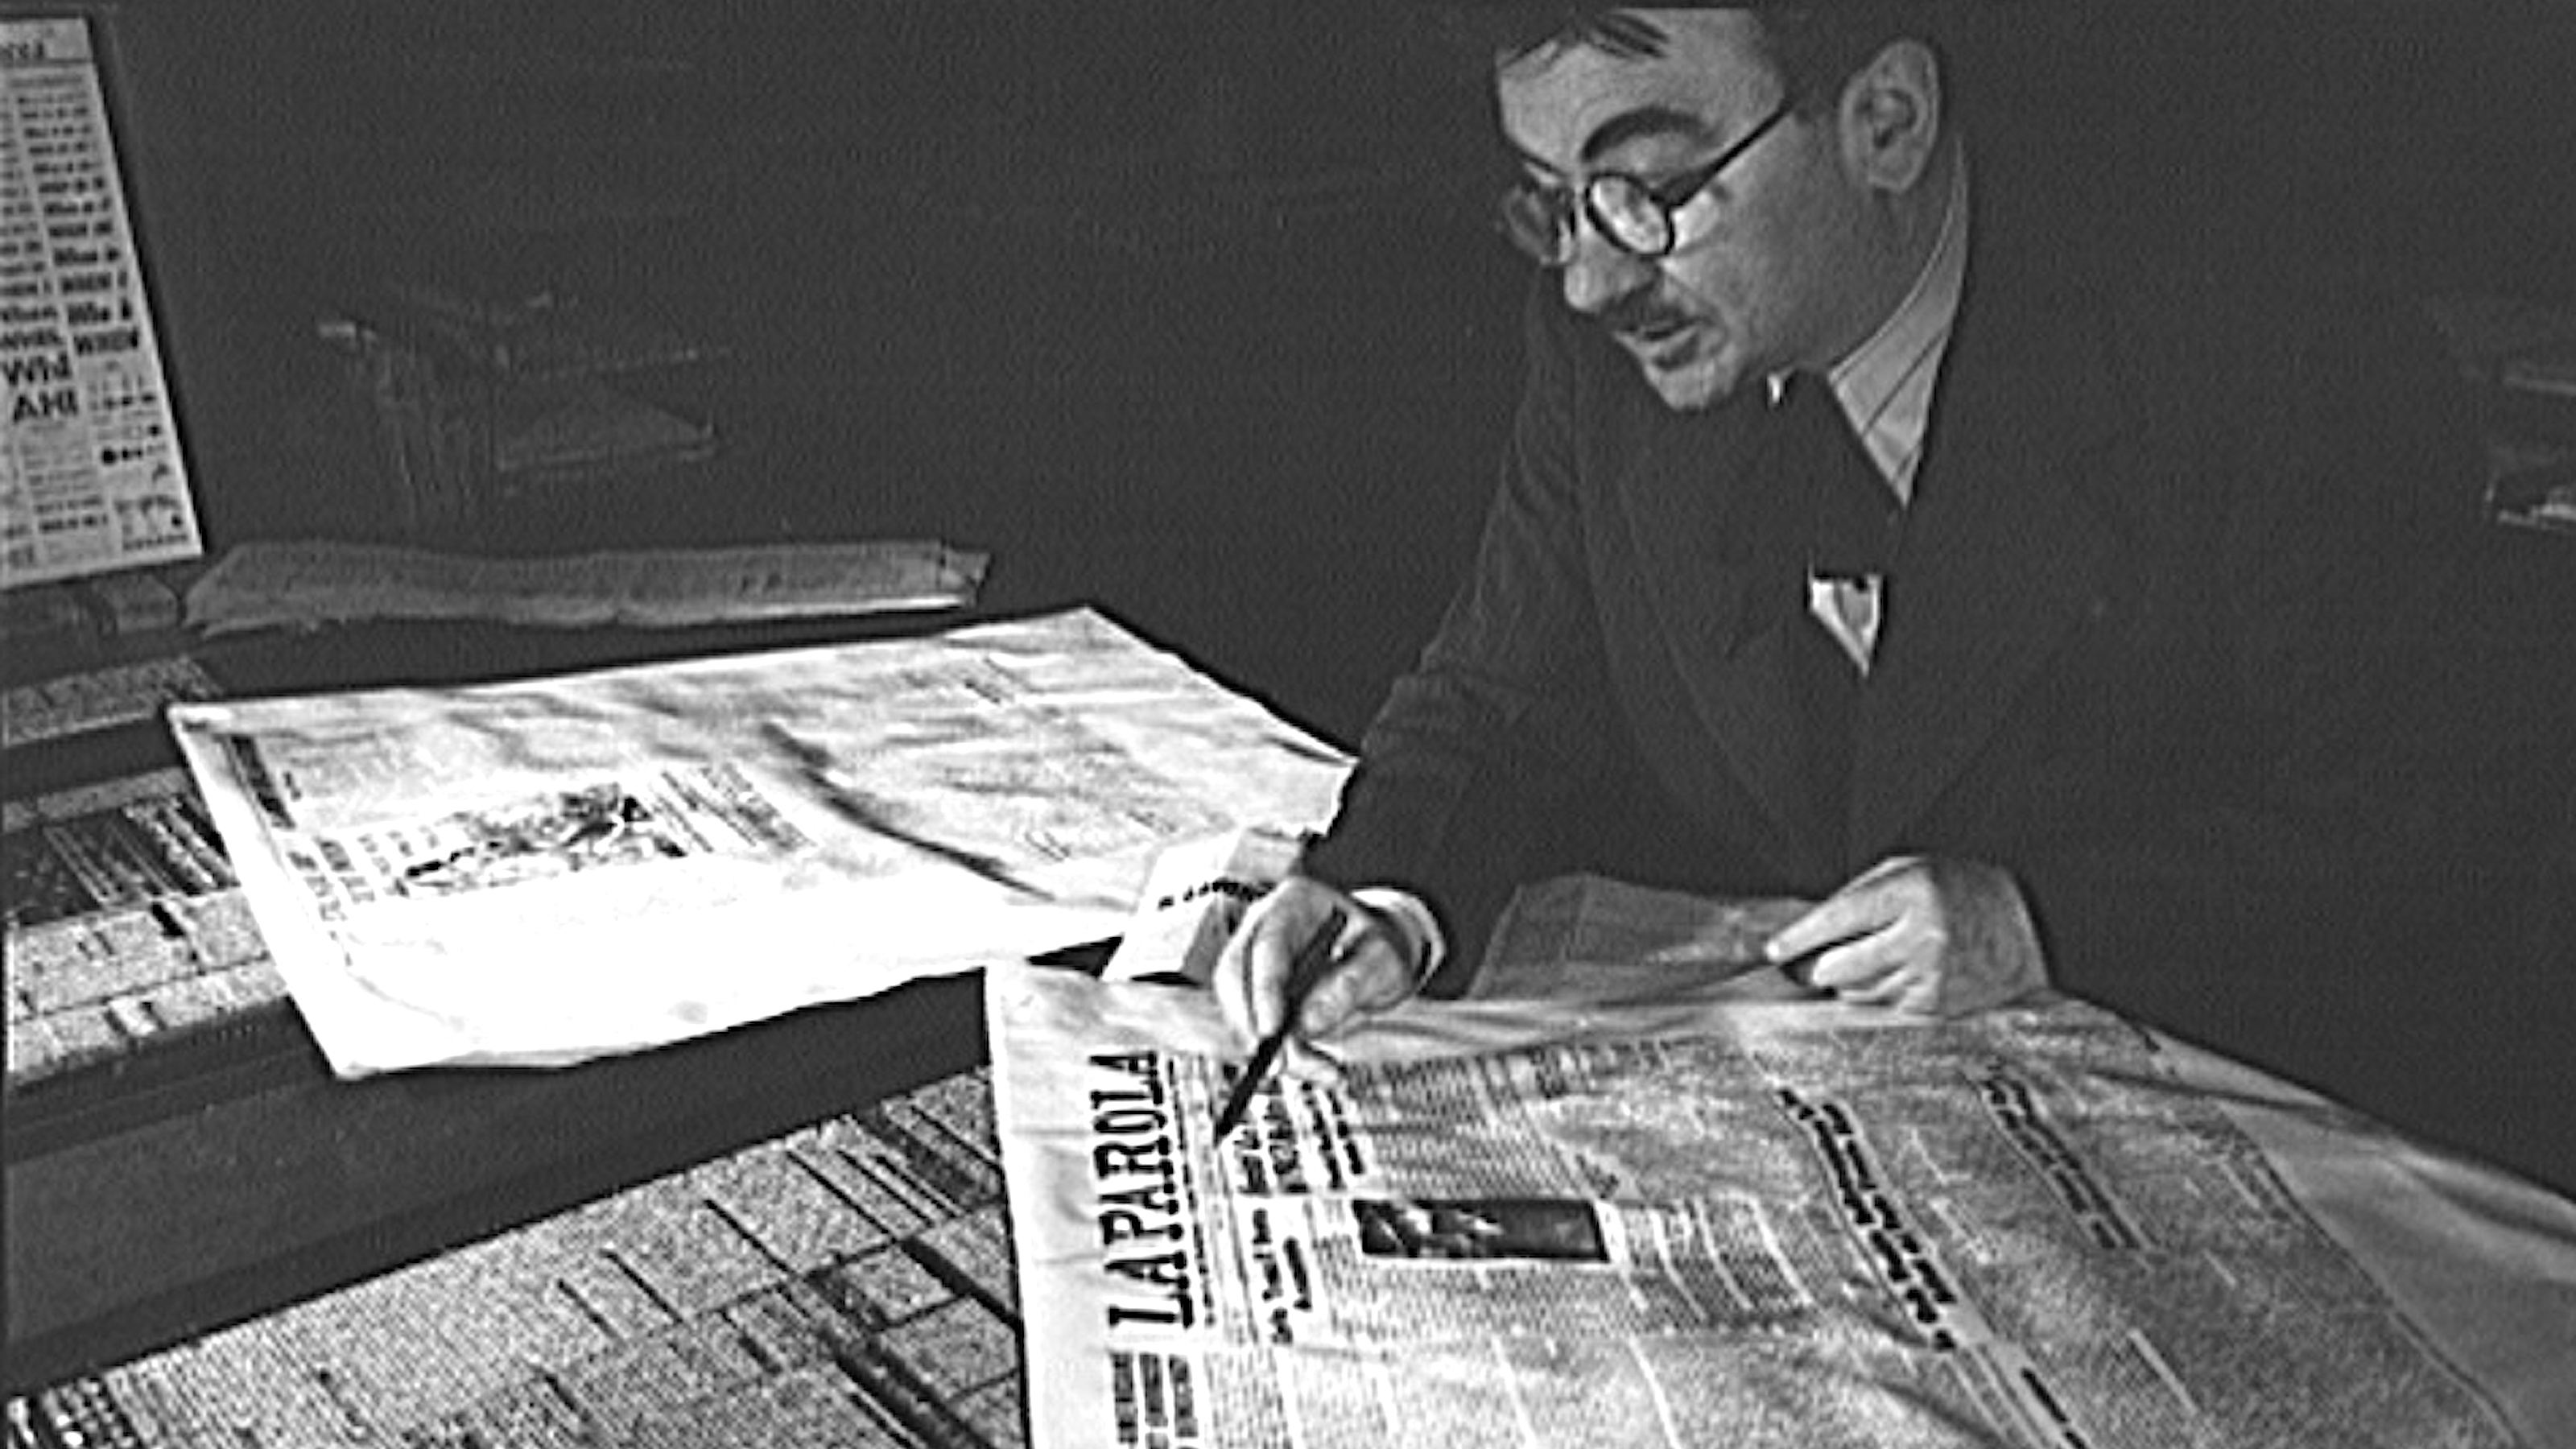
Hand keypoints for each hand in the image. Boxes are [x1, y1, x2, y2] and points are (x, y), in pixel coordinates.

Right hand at [1213, 876, 1425, 1080]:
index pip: (1267, 945)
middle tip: (1282, 1065)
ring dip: (1269, 1048)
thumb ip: (1349, 985)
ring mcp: (1255, 958)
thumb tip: (1306, 1023)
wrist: (1377, 954)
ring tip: (1319, 1069)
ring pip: (1238, 1007)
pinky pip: (1254, 1026)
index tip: (1271, 1032)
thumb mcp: (1384, 961)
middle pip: (1233, 975)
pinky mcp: (1257, 991)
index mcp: (1295, 901)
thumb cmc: (1381, 948)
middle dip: (1251, 1025)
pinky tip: (1316, 1067)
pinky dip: (1281, 1054)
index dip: (1263, 990)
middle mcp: (1264, 925)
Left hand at [1761, 855, 2047, 1015]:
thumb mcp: (1912, 870)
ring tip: (1863, 965)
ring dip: (1845, 984)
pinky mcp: (1940, 1008)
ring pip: (1855, 993)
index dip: (1798, 938)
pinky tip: (1888, 980)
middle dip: (1813, 968)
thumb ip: (1859, 896)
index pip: (1837, 918)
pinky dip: (1873, 998)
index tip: (1774, 951)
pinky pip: (1881, 1010)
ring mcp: (1933, 977)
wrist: (2039, 924)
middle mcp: (1923, 937)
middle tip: (1802, 966)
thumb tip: (1806, 933)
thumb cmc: (1963, 890)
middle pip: (1837, 967)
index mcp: (1915, 891)